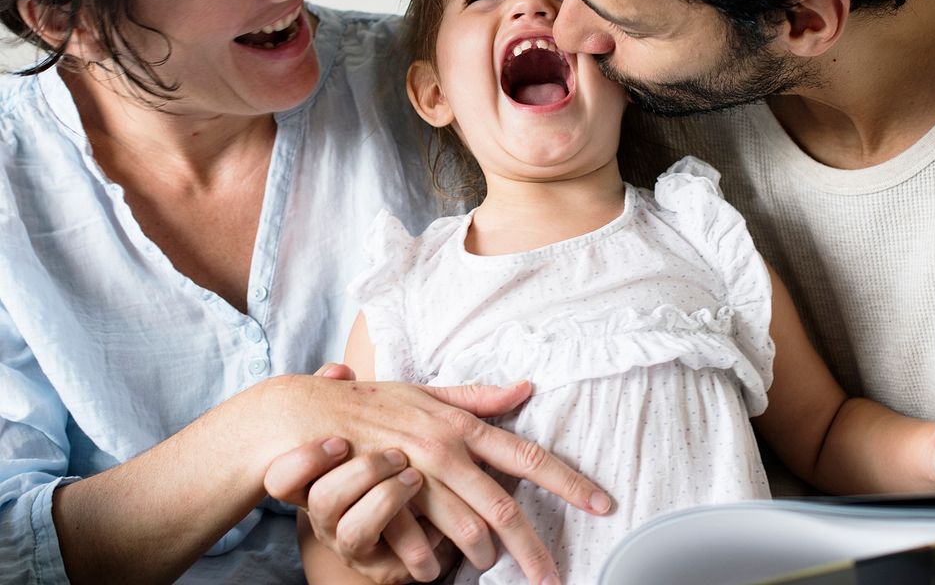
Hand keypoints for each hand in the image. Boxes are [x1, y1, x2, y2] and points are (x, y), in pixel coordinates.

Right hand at [263, 377, 609, 584]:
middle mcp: (447, 450)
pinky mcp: (390, 504)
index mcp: (463, 424)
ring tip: (488, 567)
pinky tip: (439, 569)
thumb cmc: (377, 402)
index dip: (568, 481)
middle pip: (504, 508)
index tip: (602, 503)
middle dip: (535, 548)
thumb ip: (479, 397)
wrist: (314, 416)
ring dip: (484, 558)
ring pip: (468, 533)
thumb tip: (527, 388)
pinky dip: (435, 564)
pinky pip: (423, 549)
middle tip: (555, 578)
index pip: (526, 456)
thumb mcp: (430, 391)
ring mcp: (419, 479)